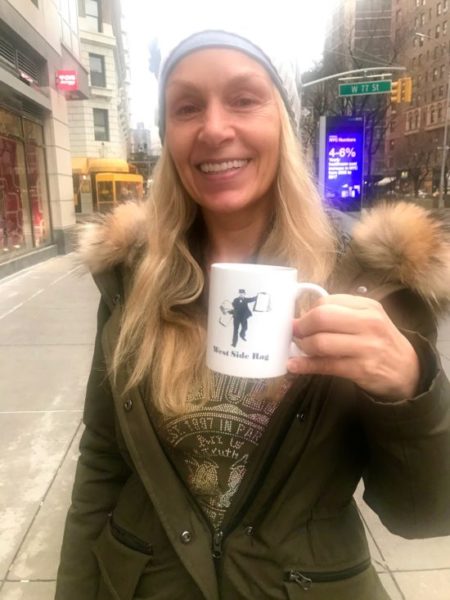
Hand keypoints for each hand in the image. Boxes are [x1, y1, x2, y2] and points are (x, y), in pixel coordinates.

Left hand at [288, 294, 419, 400]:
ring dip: (303, 346)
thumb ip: (341, 313)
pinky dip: (305, 365)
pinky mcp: (361, 369)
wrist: (408, 370)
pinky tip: (293, 365)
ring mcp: (366, 347)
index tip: (299, 320)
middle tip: (295, 334)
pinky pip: (325, 365)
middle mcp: (369, 323)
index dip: (307, 312)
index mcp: (368, 306)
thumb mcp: (369, 319)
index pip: (327, 302)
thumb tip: (302, 317)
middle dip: (301, 327)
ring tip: (299, 349)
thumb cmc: (380, 342)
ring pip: (321, 342)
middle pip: (321, 317)